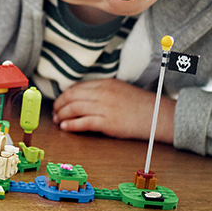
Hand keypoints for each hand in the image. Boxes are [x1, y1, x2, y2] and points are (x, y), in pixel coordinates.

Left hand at [51, 78, 174, 142]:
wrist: (157, 116)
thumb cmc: (140, 105)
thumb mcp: (120, 90)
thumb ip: (102, 91)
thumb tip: (83, 98)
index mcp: (106, 83)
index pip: (77, 87)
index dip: (65, 95)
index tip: (59, 102)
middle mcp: (103, 93)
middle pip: (72, 96)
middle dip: (59, 105)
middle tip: (55, 112)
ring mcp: (105, 108)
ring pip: (74, 108)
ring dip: (62, 115)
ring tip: (58, 121)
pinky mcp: (108, 123)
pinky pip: (83, 122)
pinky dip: (71, 125)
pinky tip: (65, 127)